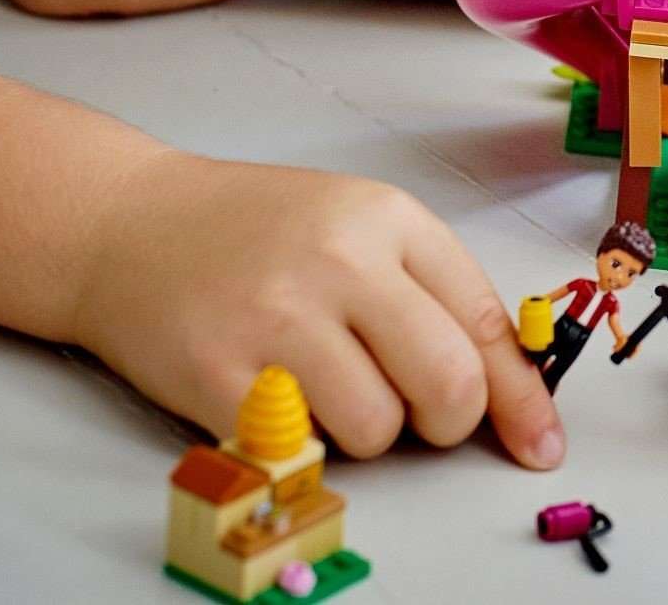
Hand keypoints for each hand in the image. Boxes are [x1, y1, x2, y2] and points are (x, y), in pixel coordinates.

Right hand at [73, 149, 564, 467]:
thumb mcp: (358, 227)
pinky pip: (303, 450)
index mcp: (388, 218)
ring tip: (327, 387)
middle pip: (447, 383)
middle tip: (417, 414)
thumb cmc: (256, 232)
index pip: (483, 319)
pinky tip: (281, 399)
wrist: (127, 225)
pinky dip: (306, 444)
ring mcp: (275, 318)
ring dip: (367, 433)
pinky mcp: (215, 375)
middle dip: (447, 421)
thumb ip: (429, 290)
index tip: (539, 443)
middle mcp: (339, 261)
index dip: (520, 396)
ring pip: (377, 429)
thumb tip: (504, 384)